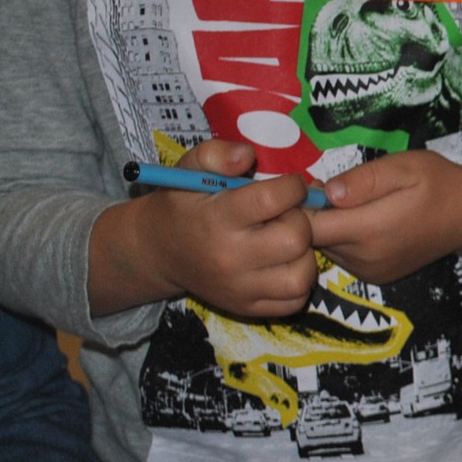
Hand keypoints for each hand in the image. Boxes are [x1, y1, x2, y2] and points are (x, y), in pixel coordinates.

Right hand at [89, 139, 316, 317]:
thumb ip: (216, 154)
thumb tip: (247, 154)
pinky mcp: (247, 308)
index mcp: (216, 218)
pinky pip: (294, 300)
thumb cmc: (183, 204)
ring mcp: (239, 288)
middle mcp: (229, 257)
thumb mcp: (189, 170)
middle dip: (301, 220)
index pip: (272, 199)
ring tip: (286, 240)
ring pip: (302, 275)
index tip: (289, 186)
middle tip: (287, 214)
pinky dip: (298, 281)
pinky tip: (283, 263)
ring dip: (304, 254)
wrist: (157, 251)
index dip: (293, 187)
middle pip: (295, 238)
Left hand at [310, 154, 461, 283]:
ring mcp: (370, 272)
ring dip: (326, 228)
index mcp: (370, 230)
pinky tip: (360, 222)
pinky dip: (341, 240)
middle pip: (312, 241)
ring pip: (325, 250)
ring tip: (348, 204)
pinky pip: (342, 257)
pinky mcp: (374, 277)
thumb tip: (325, 192)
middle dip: (310, 216)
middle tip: (327, 188)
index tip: (302, 186)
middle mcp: (365, 258)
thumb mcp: (404, 167)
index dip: (296, 207)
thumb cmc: (438, 183)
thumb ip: (363, 180)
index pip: (307, 227)